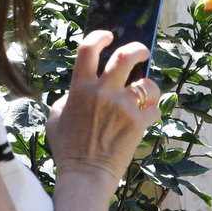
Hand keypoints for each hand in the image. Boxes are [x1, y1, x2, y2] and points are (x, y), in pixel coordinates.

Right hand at [46, 30, 164, 180]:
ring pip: (148, 84)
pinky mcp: (139, 123)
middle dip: (138, 49)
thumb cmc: (67, 148)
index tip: (109, 35)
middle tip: (143, 52)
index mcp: (80, 88)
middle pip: (126, 56)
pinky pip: (155, 108)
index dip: (100, 37)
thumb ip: (69, 97)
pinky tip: (145, 118)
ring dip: (149, 88)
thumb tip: (81, 88)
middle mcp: (103, 92)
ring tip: (145, 96)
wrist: (85, 174)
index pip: (89, 49)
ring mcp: (123, 107)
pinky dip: (153, 112)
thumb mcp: (56, 117)